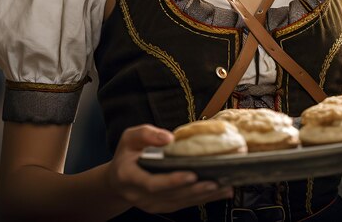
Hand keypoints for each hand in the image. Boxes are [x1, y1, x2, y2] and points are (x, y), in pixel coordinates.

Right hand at [105, 124, 232, 213]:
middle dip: (194, 189)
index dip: (172, 181)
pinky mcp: (163, 206)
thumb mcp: (129, 138)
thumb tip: (169, 138)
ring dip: (203, 196)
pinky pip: (184, 204)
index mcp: (130, 176)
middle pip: (170, 195)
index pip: (152, 183)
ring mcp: (152, 204)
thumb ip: (147, 134)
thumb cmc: (126, 155)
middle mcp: (141, 195)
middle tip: (215, 181)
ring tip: (223, 187)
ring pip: (180, 202)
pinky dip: (202, 199)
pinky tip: (219, 192)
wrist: (119, 180)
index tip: (191, 174)